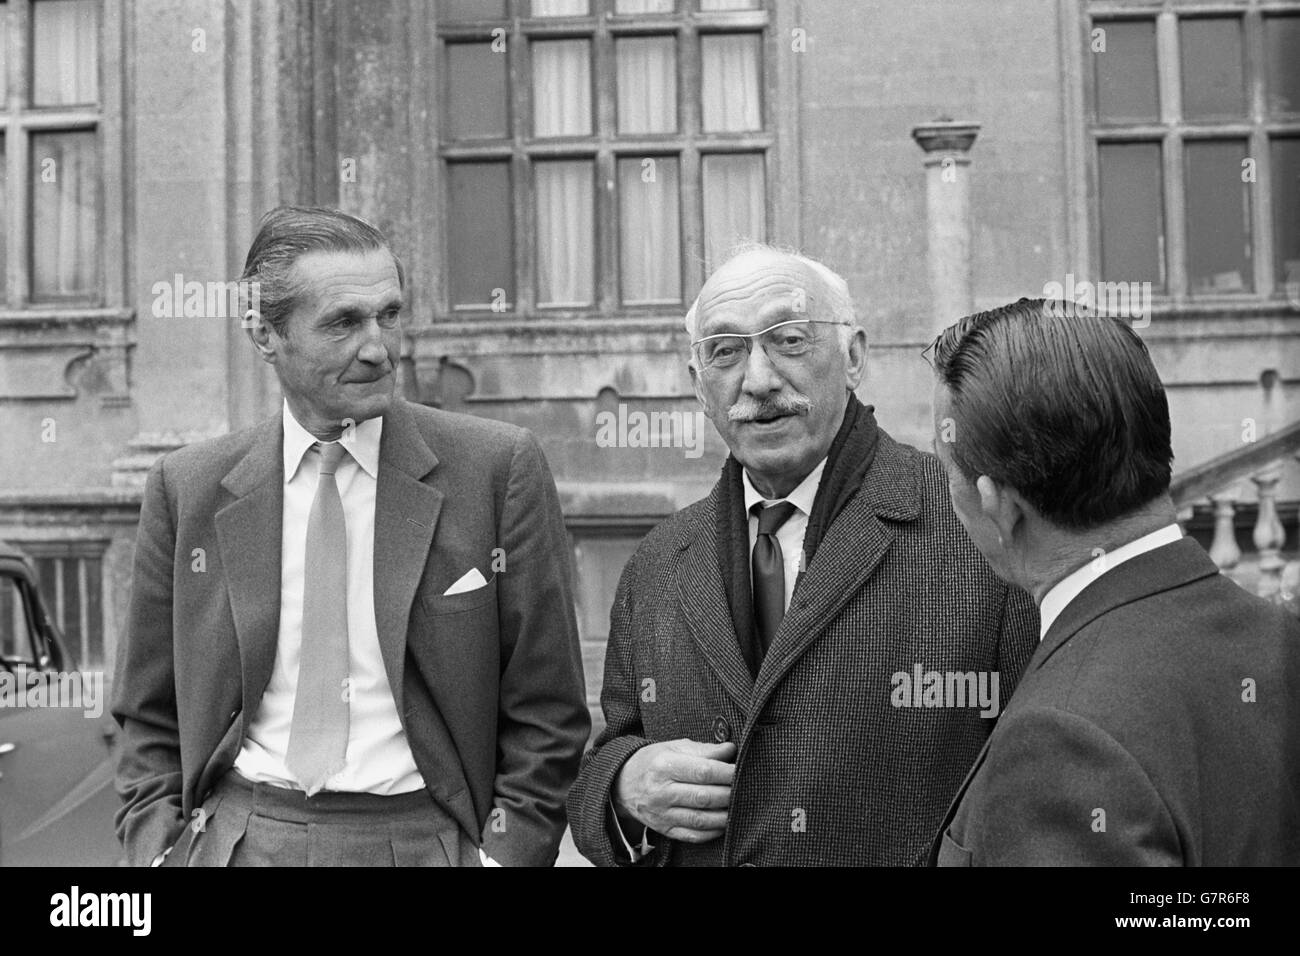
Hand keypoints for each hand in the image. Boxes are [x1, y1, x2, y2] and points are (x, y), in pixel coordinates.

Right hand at [613, 739, 735, 843]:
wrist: (623, 783)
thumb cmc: (653, 761)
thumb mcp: (674, 747)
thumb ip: (704, 750)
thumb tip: (731, 750)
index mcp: (664, 766)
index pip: (703, 771)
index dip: (727, 772)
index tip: (740, 769)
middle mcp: (661, 792)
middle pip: (704, 797)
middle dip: (730, 793)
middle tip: (744, 788)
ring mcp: (662, 814)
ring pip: (702, 819)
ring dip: (725, 814)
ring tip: (737, 805)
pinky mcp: (665, 829)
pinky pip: (694, 835)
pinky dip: (713, 831)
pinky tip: (723, 822)